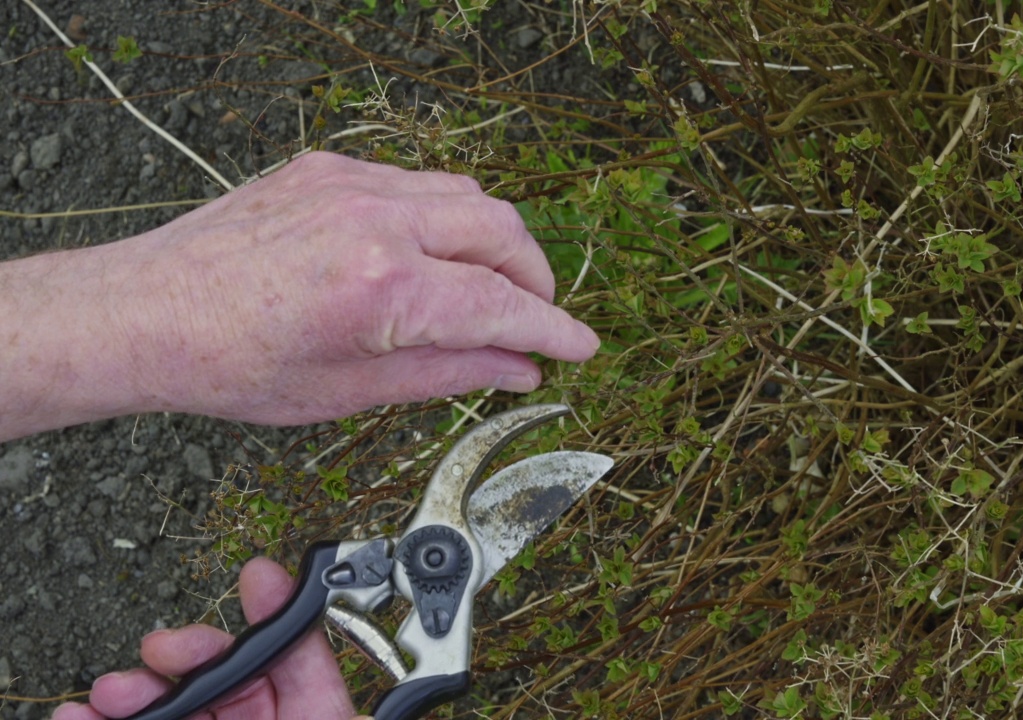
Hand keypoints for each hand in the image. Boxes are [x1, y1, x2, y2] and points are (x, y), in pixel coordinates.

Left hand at [0, 151, 598, 439]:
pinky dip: (441, 220)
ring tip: (479, 293)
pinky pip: (417, 182)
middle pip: (502, 231)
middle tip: (532, 321)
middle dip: (534, 278)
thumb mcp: (351, 390)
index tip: (583, 346)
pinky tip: (423, 260)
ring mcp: (352, 184)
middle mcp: (376, 220)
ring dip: (492, 244)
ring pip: (468, 196)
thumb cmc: (233, 364)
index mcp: (383, 287)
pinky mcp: (329, 168)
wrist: (146, 313)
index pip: (502, 304)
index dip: (553, 329)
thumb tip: (520, 369)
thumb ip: (450, 375)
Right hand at [52, 558, 363, 719]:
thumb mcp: (321, 719)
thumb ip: (308, 672)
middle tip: (161, 647)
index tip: (257, 573)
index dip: (274, 611)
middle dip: (184, 653)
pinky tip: (78, 717)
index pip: (294, 656)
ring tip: (108, 693)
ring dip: (133, 693)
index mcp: (312, 714)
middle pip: (219, 676)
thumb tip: (288, 598)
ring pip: (167, 706)